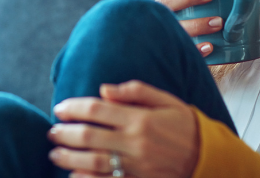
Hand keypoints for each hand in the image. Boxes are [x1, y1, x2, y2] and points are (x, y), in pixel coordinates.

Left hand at [47, 80, 198, 177]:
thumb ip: (134, 91)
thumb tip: (103, 89)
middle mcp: (135, 142)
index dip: (74, 108)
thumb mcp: (165, 100)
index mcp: (140, 118)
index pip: (97, 110)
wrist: (208, 158)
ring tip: (55, 154)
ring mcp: (136, 166)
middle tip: (52, 132)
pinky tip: (73, 175)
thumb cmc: (184, 125)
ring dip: (69, 158)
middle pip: (89, 137)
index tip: (60, 109)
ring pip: (93, 163)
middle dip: (65, 134)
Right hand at [144, 0, 220, 57]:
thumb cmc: (203, 12)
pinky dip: (197, 49)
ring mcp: (164, 35)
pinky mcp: (176, 53)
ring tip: (219, 22)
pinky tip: (211, 46)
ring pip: (175, 27)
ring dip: (197, 23)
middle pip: (164, 2)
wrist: (197, 51)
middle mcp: (157, 15)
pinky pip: (183, 52)